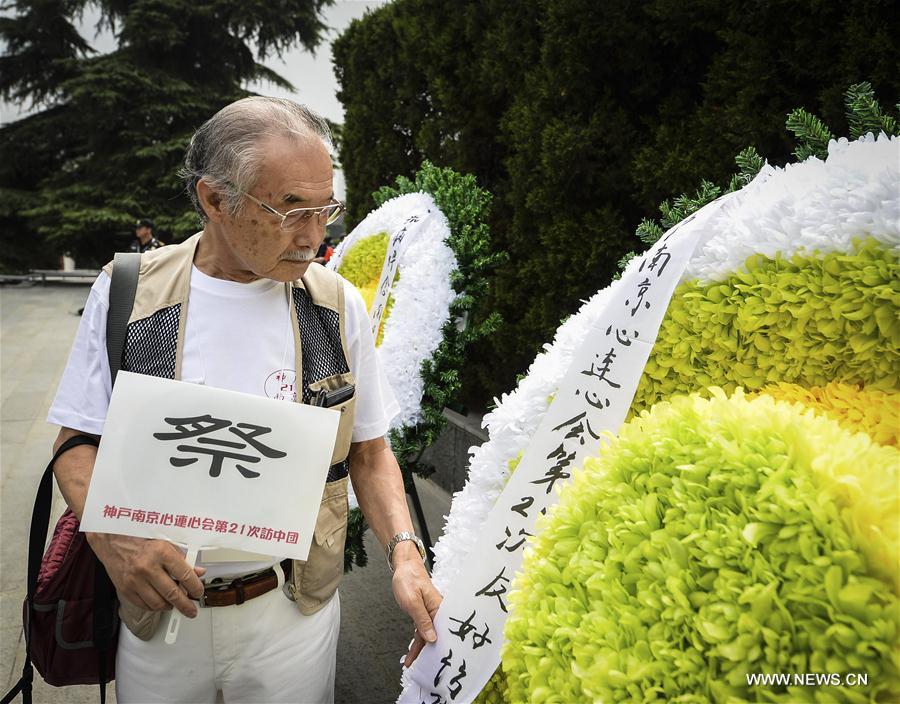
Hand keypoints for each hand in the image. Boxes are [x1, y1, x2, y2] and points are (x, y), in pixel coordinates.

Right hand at [87, 532, 205, 616]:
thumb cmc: (141, 540)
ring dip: (170, 606)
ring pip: (158, 603)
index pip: (185, 575)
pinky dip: (155, 607)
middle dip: (185, 605)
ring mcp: (135, 580)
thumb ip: (183, 560)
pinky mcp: (125, 589)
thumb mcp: (166, 544)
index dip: (195, 587)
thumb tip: (198, 573)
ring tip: (175, 604)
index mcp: (161, 552)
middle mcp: (148, 567)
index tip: (199, 592)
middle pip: (172, 593)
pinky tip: (160, 602)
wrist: (113, 541)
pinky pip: (144, 605)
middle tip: (191, 611)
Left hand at [391, 544, 441, 666]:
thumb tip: (431, 638)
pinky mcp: (423, 613)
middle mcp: (437, 612)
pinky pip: (422, 630)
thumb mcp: (413, 601)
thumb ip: (422, 620)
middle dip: (431, 653)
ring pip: (428, 635)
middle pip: (436, 636)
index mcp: (439, 609)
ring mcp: (430, 613)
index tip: (438, 663)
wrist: (404, 566)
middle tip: (426, 670)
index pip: (442, 632)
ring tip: (412, 663)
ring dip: (421, 649)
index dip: (440, 648)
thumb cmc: (409, 579)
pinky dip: (418, 640)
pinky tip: (413, 651)